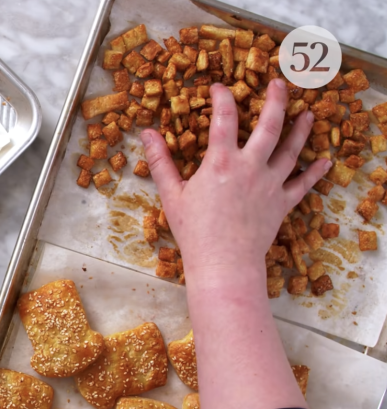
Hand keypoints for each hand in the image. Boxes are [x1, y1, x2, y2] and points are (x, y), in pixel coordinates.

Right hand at [141, 77, 330, 283]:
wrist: (224, 262)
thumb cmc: (194, 230)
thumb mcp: (171, 194)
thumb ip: (160, 161)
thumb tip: (146, 134)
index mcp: (220, 162)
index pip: (224, 119)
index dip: (223, 98)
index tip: (220, 87)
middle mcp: (250, 167)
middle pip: (269, 125)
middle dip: (276, 101)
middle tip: (280, 84)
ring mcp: (270, 184)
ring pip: (291, 149)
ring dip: (301, 129)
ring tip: (309, 113)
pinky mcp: (282, 203)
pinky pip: (302, 184)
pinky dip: (314, 172)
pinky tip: (323, 161)